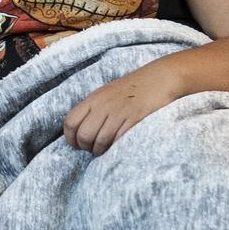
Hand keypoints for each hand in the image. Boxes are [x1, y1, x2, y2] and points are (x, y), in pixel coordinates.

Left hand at [63, 69, 177, 153]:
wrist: (158, 79)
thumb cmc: (131, 89)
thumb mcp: (105, 94)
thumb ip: (92, 109)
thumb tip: (78, 131)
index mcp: (93, 99)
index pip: (70, 121)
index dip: (70, 137)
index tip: (76, 144)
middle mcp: (103, 105)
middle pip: (84, 134)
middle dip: (86, 147)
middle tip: (92, 148)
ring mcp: (119, 112)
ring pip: (101, 140)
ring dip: (101, 150)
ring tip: (105, 149)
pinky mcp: (134, 119)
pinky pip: (119, 140)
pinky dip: (116, 147)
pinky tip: (117, 146)